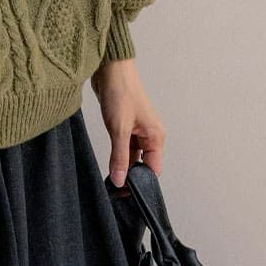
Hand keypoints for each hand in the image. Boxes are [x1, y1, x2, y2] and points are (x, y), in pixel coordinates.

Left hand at [91, 55, 165, 184]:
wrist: (110, 70)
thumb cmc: (121, 93)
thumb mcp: (119, 129)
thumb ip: (119, 157)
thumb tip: (120, 180)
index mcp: (156, 136)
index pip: (153, 169)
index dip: (141, 183)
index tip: (127, 195)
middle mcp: (150, 136)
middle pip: (143, 165)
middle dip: (131, 177)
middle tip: (116, 191)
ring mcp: (138, 132)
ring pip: (132, 157)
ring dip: (123, 167)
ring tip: (111, 182)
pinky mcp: (126, 128)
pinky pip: (124, 148)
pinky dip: (118, 157)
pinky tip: (110, 166)